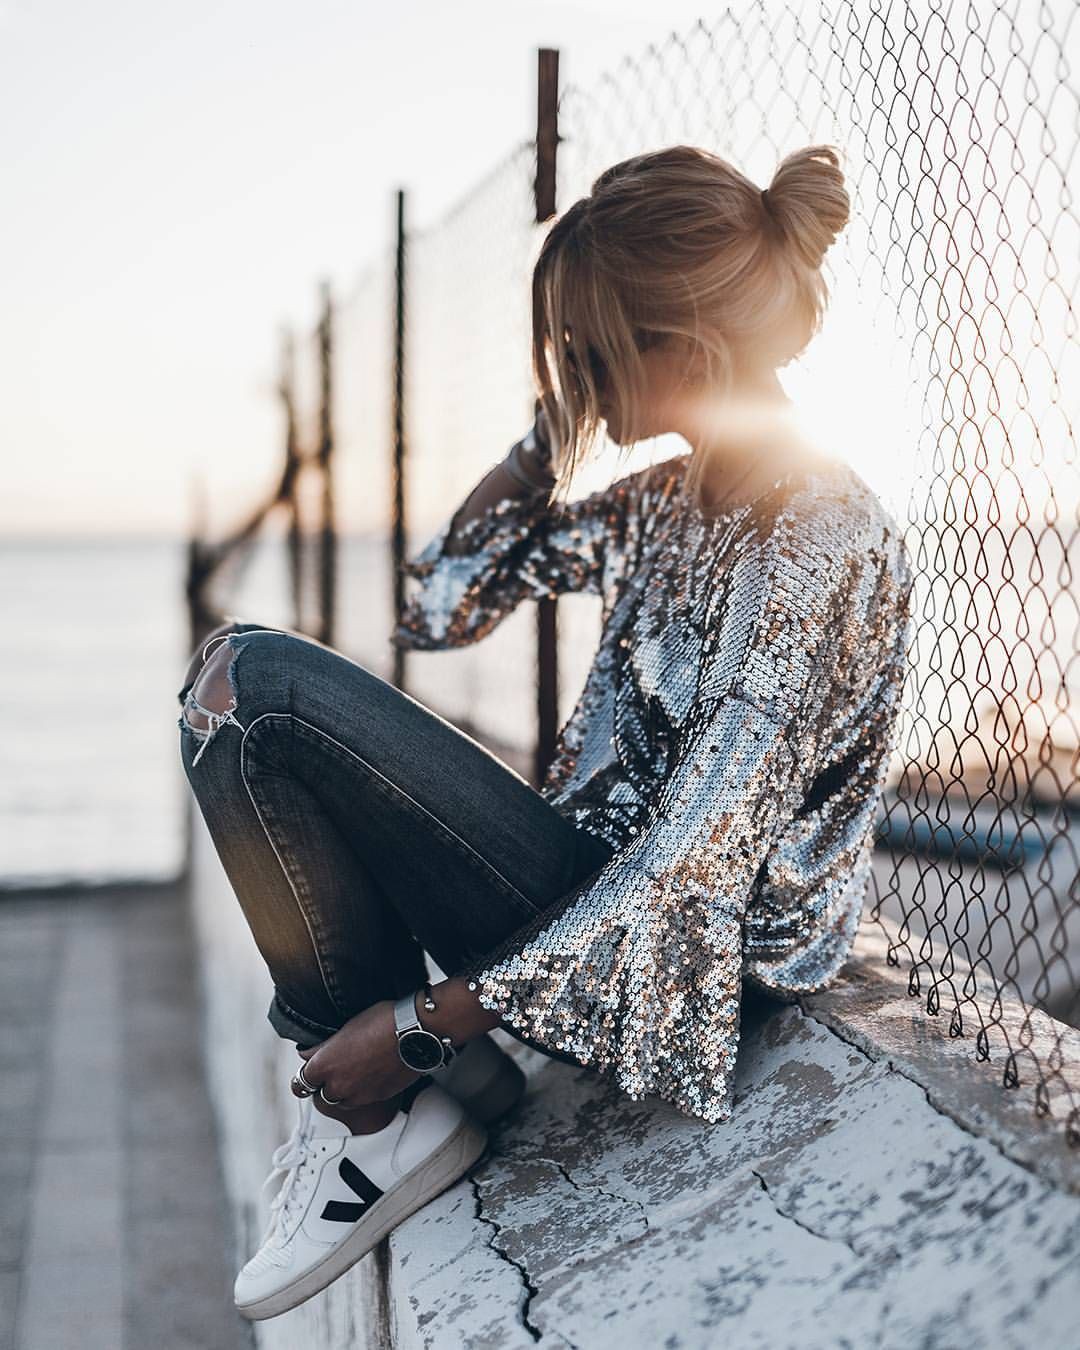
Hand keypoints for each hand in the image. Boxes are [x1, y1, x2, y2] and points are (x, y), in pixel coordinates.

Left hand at [295, 999, 422, 1107]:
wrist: (415, 1031)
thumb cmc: (382, 1022)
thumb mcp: (344, 1027)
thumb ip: (322, 1047)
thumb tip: (308, 1054)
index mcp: (324, 1066)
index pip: (301, 1083)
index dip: (305, 1077)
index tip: (308, 1073)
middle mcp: (338, 1086)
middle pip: (322, 1095)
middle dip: (326, 1084)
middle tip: (336, 1068)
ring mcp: (359, 1095)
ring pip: (342, 1101)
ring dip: (344, 1091)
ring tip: (355, 1072)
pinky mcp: (378, 1097)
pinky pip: (363, 1100)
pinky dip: (363, 1091)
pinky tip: (371, 1073)